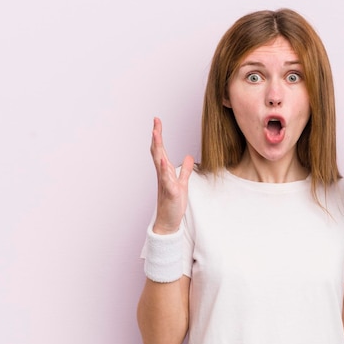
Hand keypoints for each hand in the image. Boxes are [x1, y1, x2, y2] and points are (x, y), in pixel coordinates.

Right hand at [150, 117, 193, 233]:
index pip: (161, 150)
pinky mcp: (169, 191)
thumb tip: (189, 157)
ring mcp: (164, 182)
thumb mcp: (182, 183)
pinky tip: (163, 161)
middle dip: (156, 136)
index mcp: (165, 171)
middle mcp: (162, 174)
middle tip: (155, 122)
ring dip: (158, 148)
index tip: (157, 122)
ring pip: (159, 162)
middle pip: (158, 152)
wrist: (168, 221)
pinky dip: (164, 170)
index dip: (159, 135)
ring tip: (156, 134)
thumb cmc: (173, 203)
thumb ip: (185, 170)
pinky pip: (166, 179)